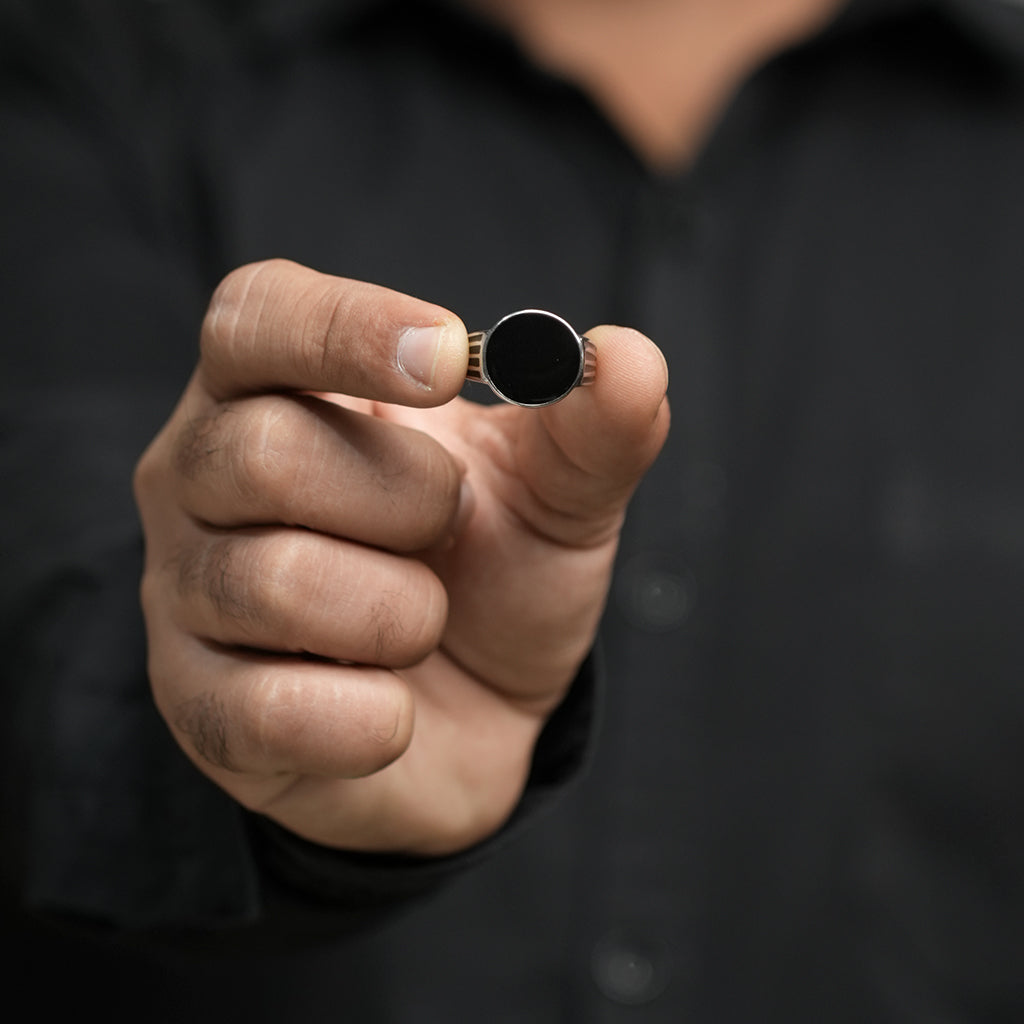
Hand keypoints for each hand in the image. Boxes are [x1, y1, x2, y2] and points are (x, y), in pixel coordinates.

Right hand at [134, 259, 668, 854]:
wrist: (480, 717)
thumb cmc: (496, 578)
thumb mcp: (558, 497)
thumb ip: (592, 430)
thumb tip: (627, 359)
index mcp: (279, 389)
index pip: (255, 316)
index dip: (343, 329)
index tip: (448, 359)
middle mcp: (203, 478)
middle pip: (261, 451)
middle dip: (407, 502)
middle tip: (450, 528)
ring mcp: (187, 593)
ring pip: (273, 580)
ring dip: (401, 613)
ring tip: (422, 623)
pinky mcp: (201, 708)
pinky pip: (272, 709)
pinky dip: (372, 715)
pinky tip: (392, 705)